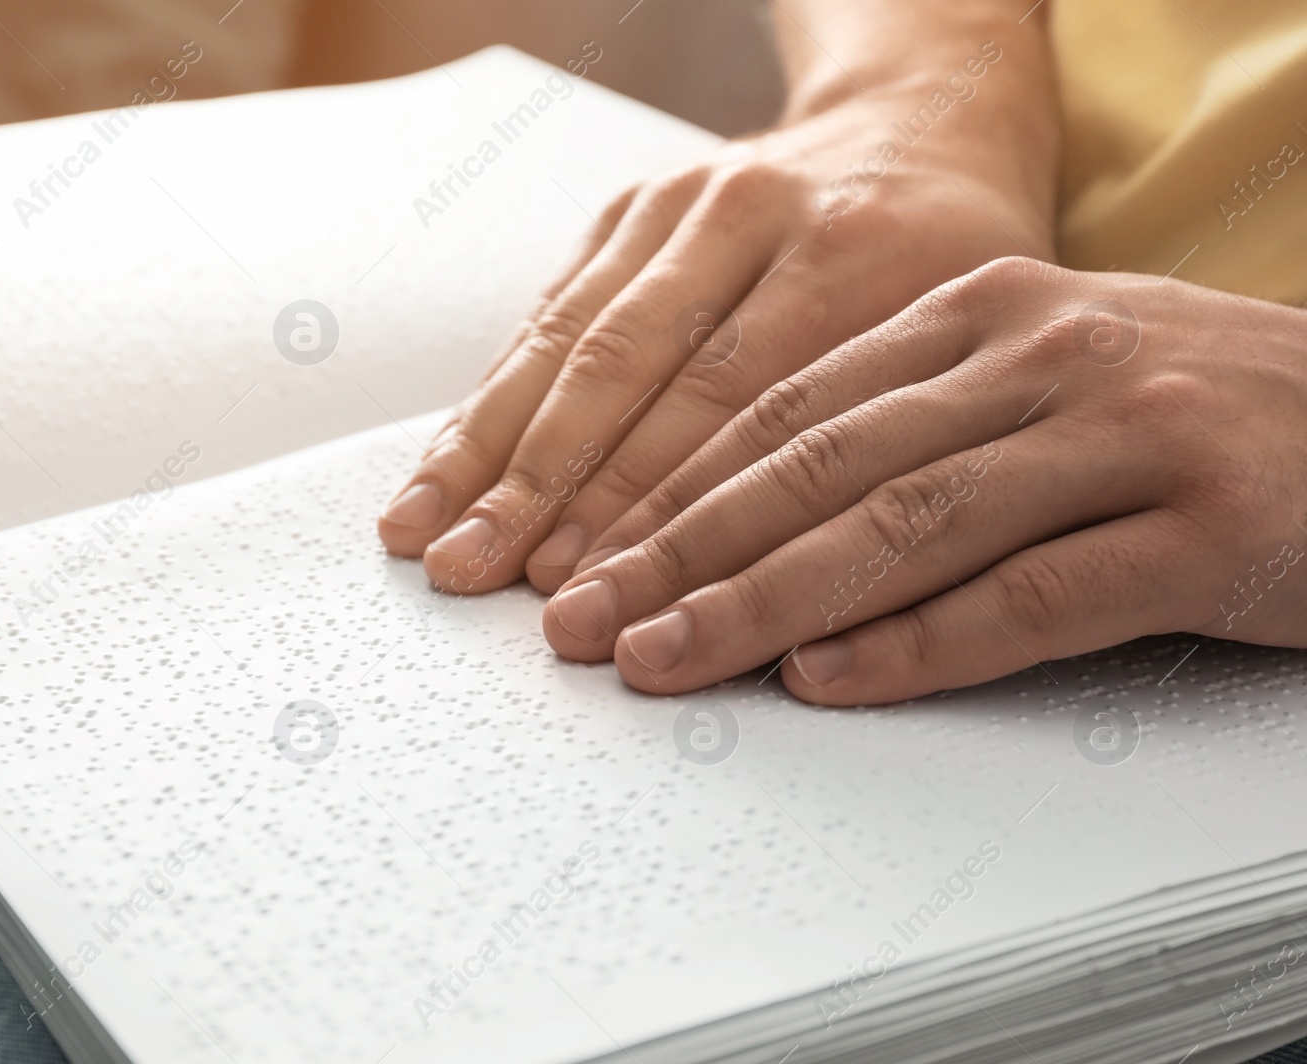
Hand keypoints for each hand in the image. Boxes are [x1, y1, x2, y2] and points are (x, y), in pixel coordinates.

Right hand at [377, 28, 1058, 597]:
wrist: (920, 129)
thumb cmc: (951, 262)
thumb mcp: (969, 344)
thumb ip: (884, 449)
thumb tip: (776, 602)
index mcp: (858, 249)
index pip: (731, 401)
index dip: (646, 504)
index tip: (587, 587)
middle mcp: (754, 212)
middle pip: (627, 367)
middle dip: (541, 486)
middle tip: (478, 574)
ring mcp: (681, 203)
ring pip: (568, 338)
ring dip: (488, 448)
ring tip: (427, 534)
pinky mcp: (630, 209)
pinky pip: (549, 311)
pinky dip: (492, 398)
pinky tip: (446, 466)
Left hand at [539, 258, 1306, 703]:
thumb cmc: (1189, 414)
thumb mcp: (1035, 382)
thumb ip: (908, 434)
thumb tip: (747, 530)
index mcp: (983, 310)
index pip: (788, 409)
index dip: (676, 491)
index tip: (595, 559)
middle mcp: (1043, 355)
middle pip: (821, 466)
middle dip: (685, 554)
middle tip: (591, 623)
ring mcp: (1128, 434)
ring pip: (907, 527)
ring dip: (766, 603)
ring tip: (670, 658)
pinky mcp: (1208, 527)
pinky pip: (1034, 597)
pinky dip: (922, 645)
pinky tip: (829, 682)